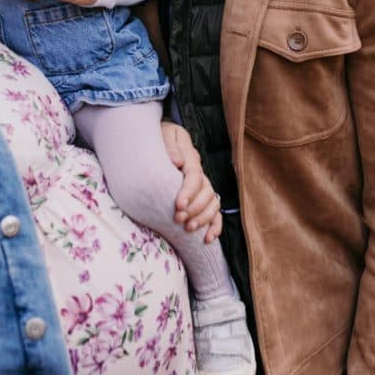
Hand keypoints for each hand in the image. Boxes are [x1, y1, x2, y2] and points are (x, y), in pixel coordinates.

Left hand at [161, 122, 221, 242]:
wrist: (160, 139)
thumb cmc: (158, 137)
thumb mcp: (163, 134)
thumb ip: (169, 145)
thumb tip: (176, 162)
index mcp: (190, 157)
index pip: (195, 175)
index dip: (189, 192)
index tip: (178, 205)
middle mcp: (199, 172)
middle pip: (207, 192)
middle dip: (194, 208)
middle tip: (178, 219)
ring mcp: (202, 185)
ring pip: (213, 203)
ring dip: (203, 218)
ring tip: (188, 229)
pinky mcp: (201, 196)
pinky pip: (215, 212)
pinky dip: (215, 226)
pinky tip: (208, 239)